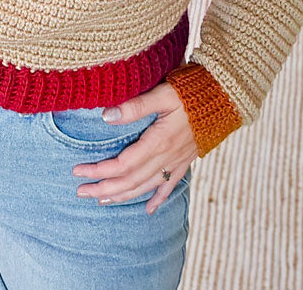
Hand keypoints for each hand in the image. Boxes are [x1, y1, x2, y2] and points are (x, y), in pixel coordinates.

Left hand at [72, 81, 196, 213]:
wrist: (224, 97)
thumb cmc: (190, 92)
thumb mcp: (162, 94)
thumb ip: (134, 106)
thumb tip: (106, 116)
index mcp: (158, 142)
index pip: (122, 165)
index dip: (99, 171)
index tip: (78, 171)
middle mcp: (166, 157)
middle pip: (130, 181)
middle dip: (104, 189)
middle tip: (81, 192)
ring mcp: (177, 162)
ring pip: (146, 187)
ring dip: (123, 196)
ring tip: (102, 200)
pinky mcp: (185, 161)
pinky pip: (169, 186)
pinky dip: (157, 199)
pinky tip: (149, 210)